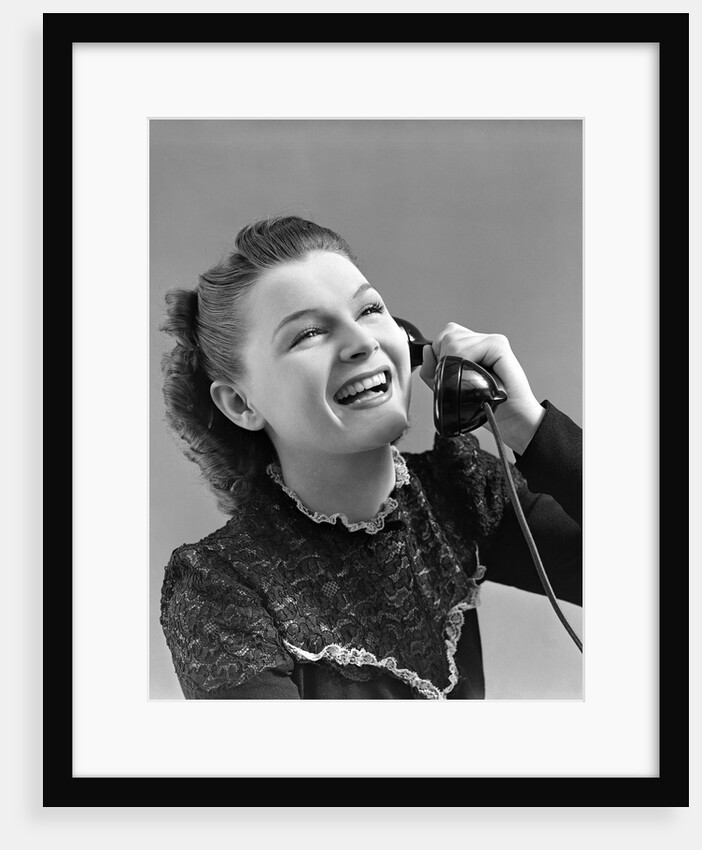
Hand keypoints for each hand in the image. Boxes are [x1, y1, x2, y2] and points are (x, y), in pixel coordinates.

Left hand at [418, 322, 545, 453]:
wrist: (511, 419)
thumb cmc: (485, 406)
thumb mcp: (448, 391)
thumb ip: (432, 371)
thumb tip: (426, 350)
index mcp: (470, 347)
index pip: (444, 336)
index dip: (439, 354)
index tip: (449, 373)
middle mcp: (480, 341)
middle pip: (447, 334)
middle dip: (444, 358)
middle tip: (461, 378)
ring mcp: (491, 341)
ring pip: (454, 340)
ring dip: (456, 361)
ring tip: (472, 378)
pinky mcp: (499, 345)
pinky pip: (470, 346)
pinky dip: (467, 360)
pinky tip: (477, 373)